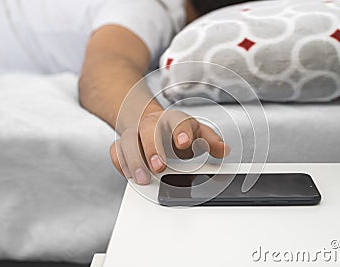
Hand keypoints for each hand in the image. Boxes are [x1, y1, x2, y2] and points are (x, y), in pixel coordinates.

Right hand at [110, 110, 229, 184]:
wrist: (152, 122)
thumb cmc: (177, 131)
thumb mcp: (197, 133)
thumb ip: (211, 141)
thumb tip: (224, 150)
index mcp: (175, 120)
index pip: (178, 121)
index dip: (181, 132)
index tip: (184, 143)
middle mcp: (153, 123)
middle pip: (148, 128)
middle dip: (152, 148)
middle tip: (160, 167)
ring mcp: (136, 133)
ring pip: (128, 140)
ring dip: (134, 160)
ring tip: (143, 178)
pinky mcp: (123, 144)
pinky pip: (115, 150)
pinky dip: (121, 163)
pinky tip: (129, 174)